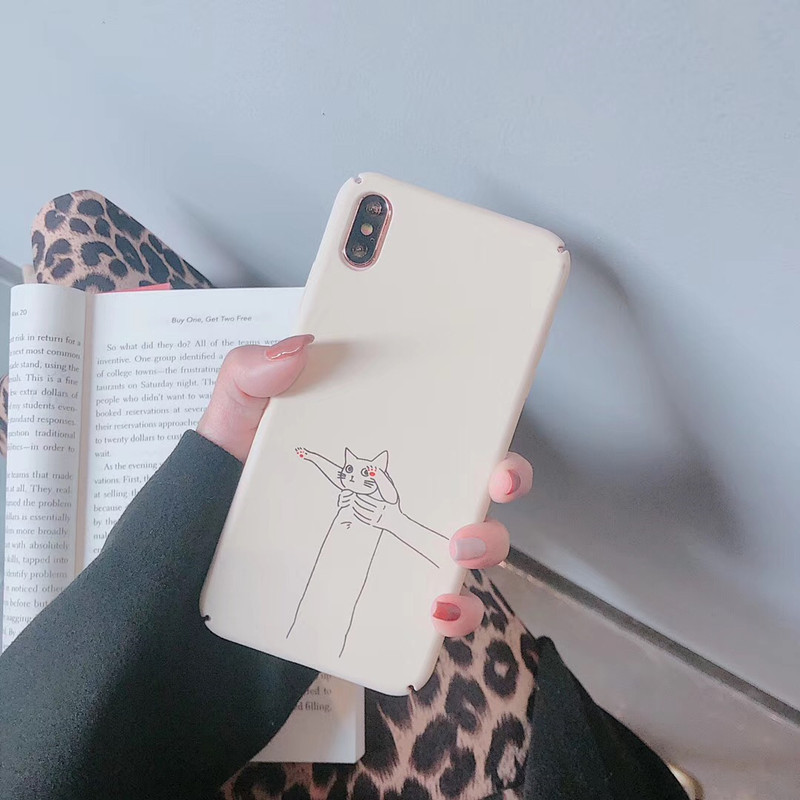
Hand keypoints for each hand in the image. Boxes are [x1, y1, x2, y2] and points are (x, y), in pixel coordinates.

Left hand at [196, 339, 532, 638]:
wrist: (196, 571)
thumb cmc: (225, 488)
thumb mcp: (233, 423)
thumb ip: (251, 376)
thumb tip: (302, 344)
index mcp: (379, 450)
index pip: (449, 428)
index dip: (488, 424)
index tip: (496, 427)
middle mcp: (400, 496)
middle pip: (478, 484)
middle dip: (508, 479)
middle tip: (497, 480)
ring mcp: (398, 551)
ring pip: (473, 548)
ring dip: (488, 546)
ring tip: (459, 549)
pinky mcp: (387, 602)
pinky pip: (440, 612)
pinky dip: (454, 614)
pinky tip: (435, 610)